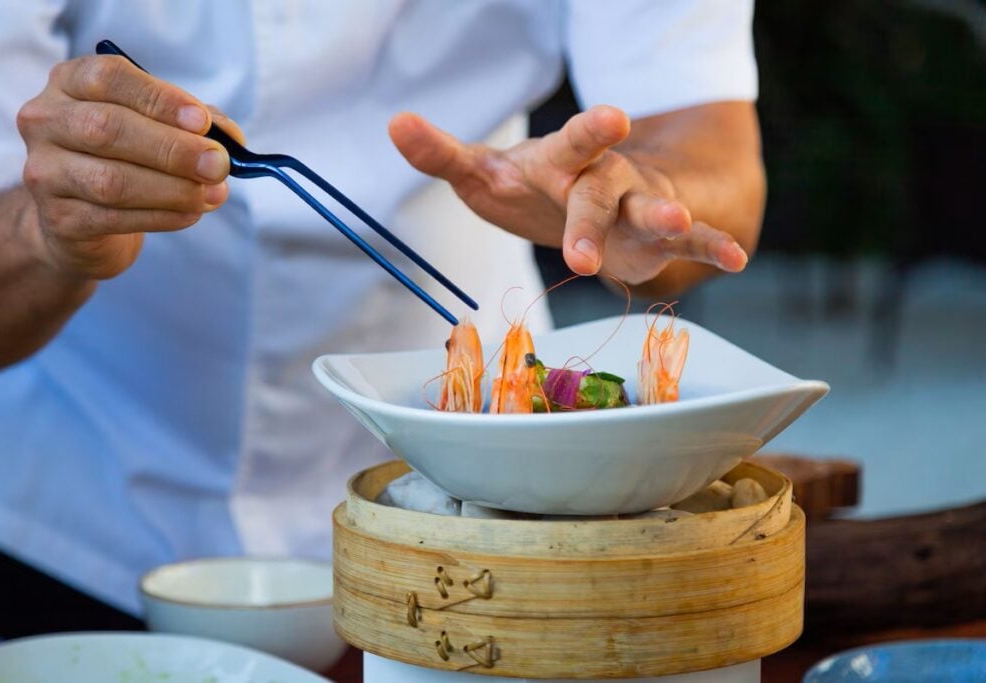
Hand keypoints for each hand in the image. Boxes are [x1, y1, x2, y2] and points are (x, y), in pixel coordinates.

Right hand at [17, 55, 245, 279]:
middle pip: (108, 129)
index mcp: (70, 83)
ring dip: (174, 189)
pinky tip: (192, 213)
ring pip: (111, 180)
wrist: (81, 219)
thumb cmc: (125, 158)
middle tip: (218, 165)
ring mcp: (46, 172)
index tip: (202, 121)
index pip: (108, 77)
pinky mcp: (60, 219)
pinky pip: (115, 218)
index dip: (159, 99)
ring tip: (213, 193)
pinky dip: (163, 216)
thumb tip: (229, 138)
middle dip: (172, 149)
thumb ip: (194, 124)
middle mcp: (46, 121)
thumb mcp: (157, 127)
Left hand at [389, 105, 748, 285]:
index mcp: (561, 161)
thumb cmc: (534, 187)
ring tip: (678, 222)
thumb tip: (394, 122)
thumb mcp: (486, 173)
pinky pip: (692, 241)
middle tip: (581, 250)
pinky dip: (713, 248)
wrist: (592, 202)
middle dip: (595, 210)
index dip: (588, 132)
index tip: (611, 116)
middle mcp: (604, 177)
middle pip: (604, 186)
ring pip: (652, 208)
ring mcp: (637, 204)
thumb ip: (442, 154)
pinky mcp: (658, 237)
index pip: (572, 142)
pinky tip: (736, 261)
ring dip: (665, 216)